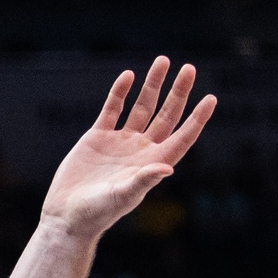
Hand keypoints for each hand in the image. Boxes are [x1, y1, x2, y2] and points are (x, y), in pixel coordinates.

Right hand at [41, 57, 215, 240]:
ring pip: (142, 107)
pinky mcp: (97, 137)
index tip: (211, 98)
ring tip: (162, 61)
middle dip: (178, 92)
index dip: (197, 119)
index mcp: (152, 163)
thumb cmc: (96, 213)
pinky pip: (112, 109)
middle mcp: (141, 150)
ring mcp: (120, 142)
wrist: (66, 216)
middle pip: (166, 115)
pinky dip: (119, 93)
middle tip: (189, 68)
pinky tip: (128, 76)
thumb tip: (167, 168)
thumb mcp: (122, 197)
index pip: (182, 137)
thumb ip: (143, 180)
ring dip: (152, 85)